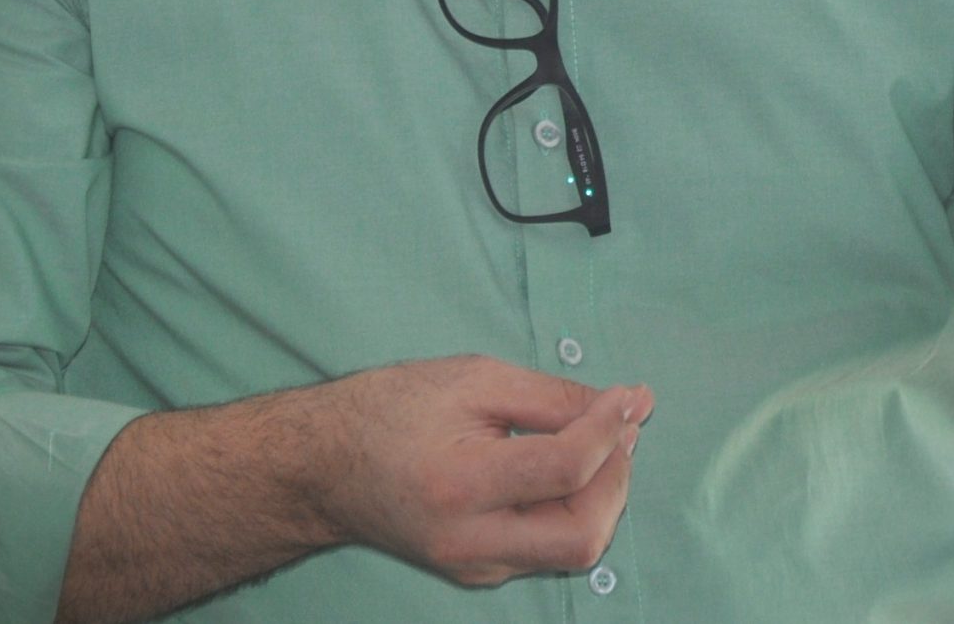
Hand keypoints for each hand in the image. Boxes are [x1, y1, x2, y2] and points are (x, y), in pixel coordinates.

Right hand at [307, 354, 651, 585]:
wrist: (324, 466)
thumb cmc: (391, 409)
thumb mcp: (473, 379)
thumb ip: (552, 396)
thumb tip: (625, 405)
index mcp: (461, 483)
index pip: (564, 468)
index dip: (610, 428)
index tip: (630, 396)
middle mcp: (469, 541)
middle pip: (583, 533)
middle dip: (617, 477)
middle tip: (620, 426)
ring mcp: (474, 567)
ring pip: (574, 551)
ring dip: (602, 496)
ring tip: (596, 442)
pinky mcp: (478, 574)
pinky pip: (548, 550)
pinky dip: (572, 509)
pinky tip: (564, 469)